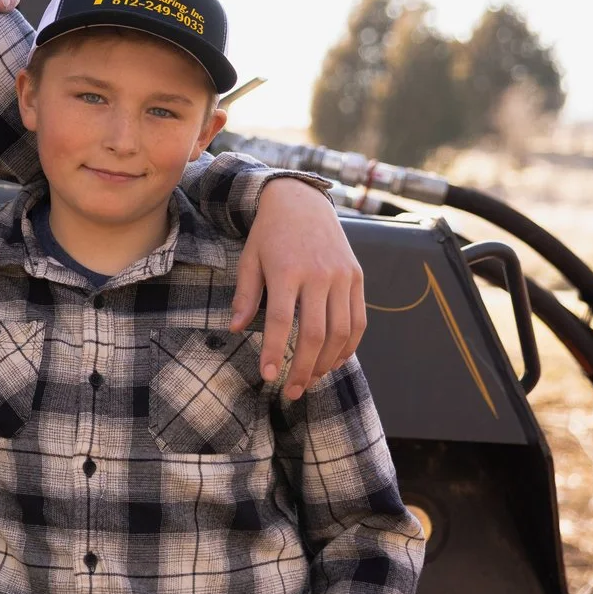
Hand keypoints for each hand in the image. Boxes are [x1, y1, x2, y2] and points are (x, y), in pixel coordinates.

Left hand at [233, 177, 365, 392]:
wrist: (302, 202)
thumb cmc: (269, 234)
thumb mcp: (249, 259)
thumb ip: (245, 295)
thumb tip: (234, 329)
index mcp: (286, 270)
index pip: (280, 320)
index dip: (273, 351)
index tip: (266, 376)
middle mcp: (319, 274)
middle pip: (314, 332)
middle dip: (303, 367)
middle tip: (291, 391)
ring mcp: (342, 276)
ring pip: (341, 331)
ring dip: (327, 362)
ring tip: (311, 379)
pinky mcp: (357, 277)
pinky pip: (358, 320)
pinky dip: (349, 345)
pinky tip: (335, 361)